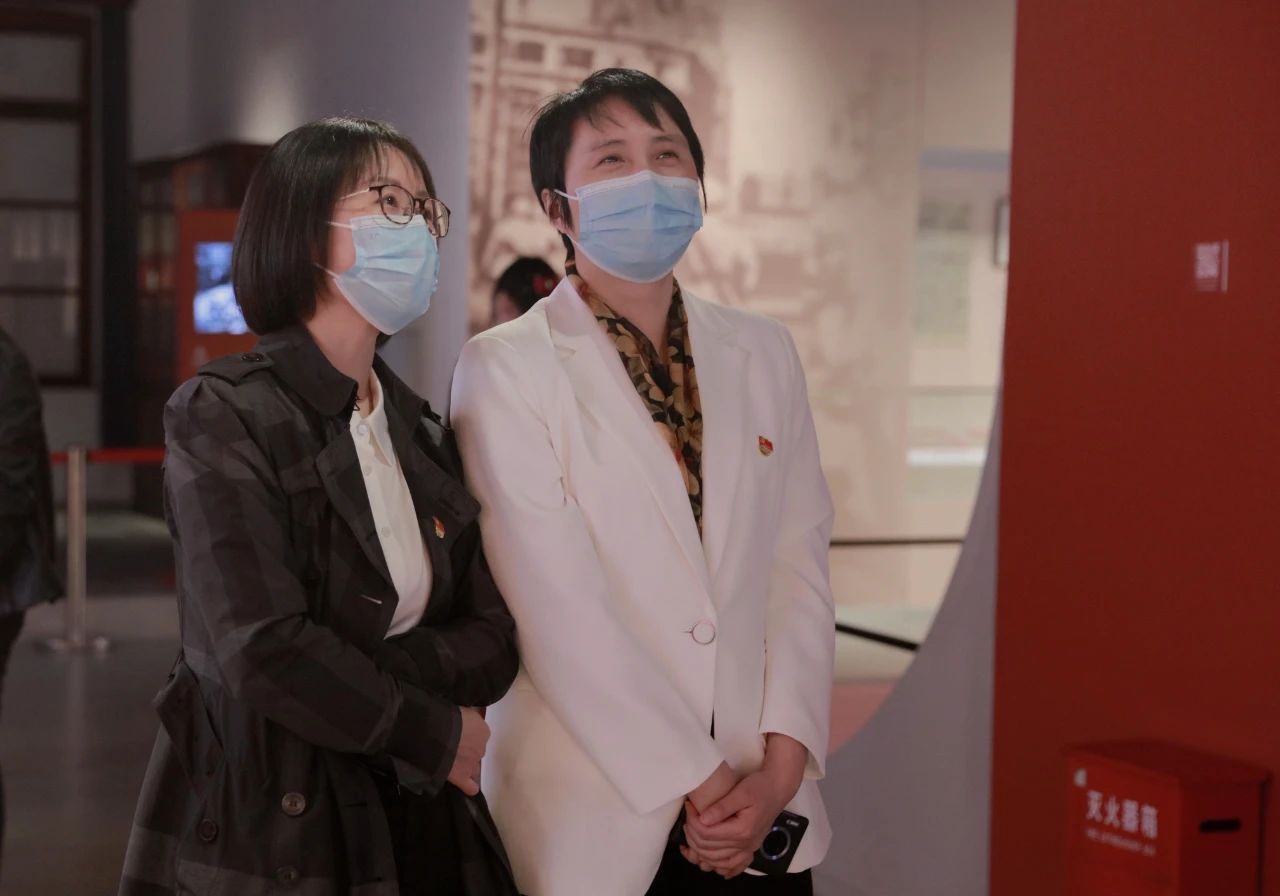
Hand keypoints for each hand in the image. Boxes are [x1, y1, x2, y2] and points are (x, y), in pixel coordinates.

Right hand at [447, 707, 488, 795]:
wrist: (437, 733)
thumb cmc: (448, 716)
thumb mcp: (461, 710)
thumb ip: (466, 716)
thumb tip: (466, 716)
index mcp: (483, 731)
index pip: (478, 734)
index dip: (468, 734)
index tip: (459, 733)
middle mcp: (481, 748)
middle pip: (476, 750)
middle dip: (466, 749)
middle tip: (453, 747)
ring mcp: (472, 764)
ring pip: (474, 767)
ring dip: (466, 765)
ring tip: (453, 763)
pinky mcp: (462, 777)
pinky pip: (470, 786)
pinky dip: (469, 787)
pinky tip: (468, 788)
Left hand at [686, 734, 807, 866]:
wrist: (778, 789)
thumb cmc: (760, 786)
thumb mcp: (741, 792)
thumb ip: (721, 807)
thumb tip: (702, 819)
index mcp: (742, 830)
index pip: (707, 833)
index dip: (693, 820)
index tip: (689, 806)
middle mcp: (745, 844)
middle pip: (708, 848)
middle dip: (692, 834)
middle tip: (689, 816)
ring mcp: (748, 849)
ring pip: (716, 860)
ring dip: (699, 850)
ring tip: (692, 832)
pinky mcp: (749, 848)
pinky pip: (733, 866)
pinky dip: (719, 866)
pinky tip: (710, 862)